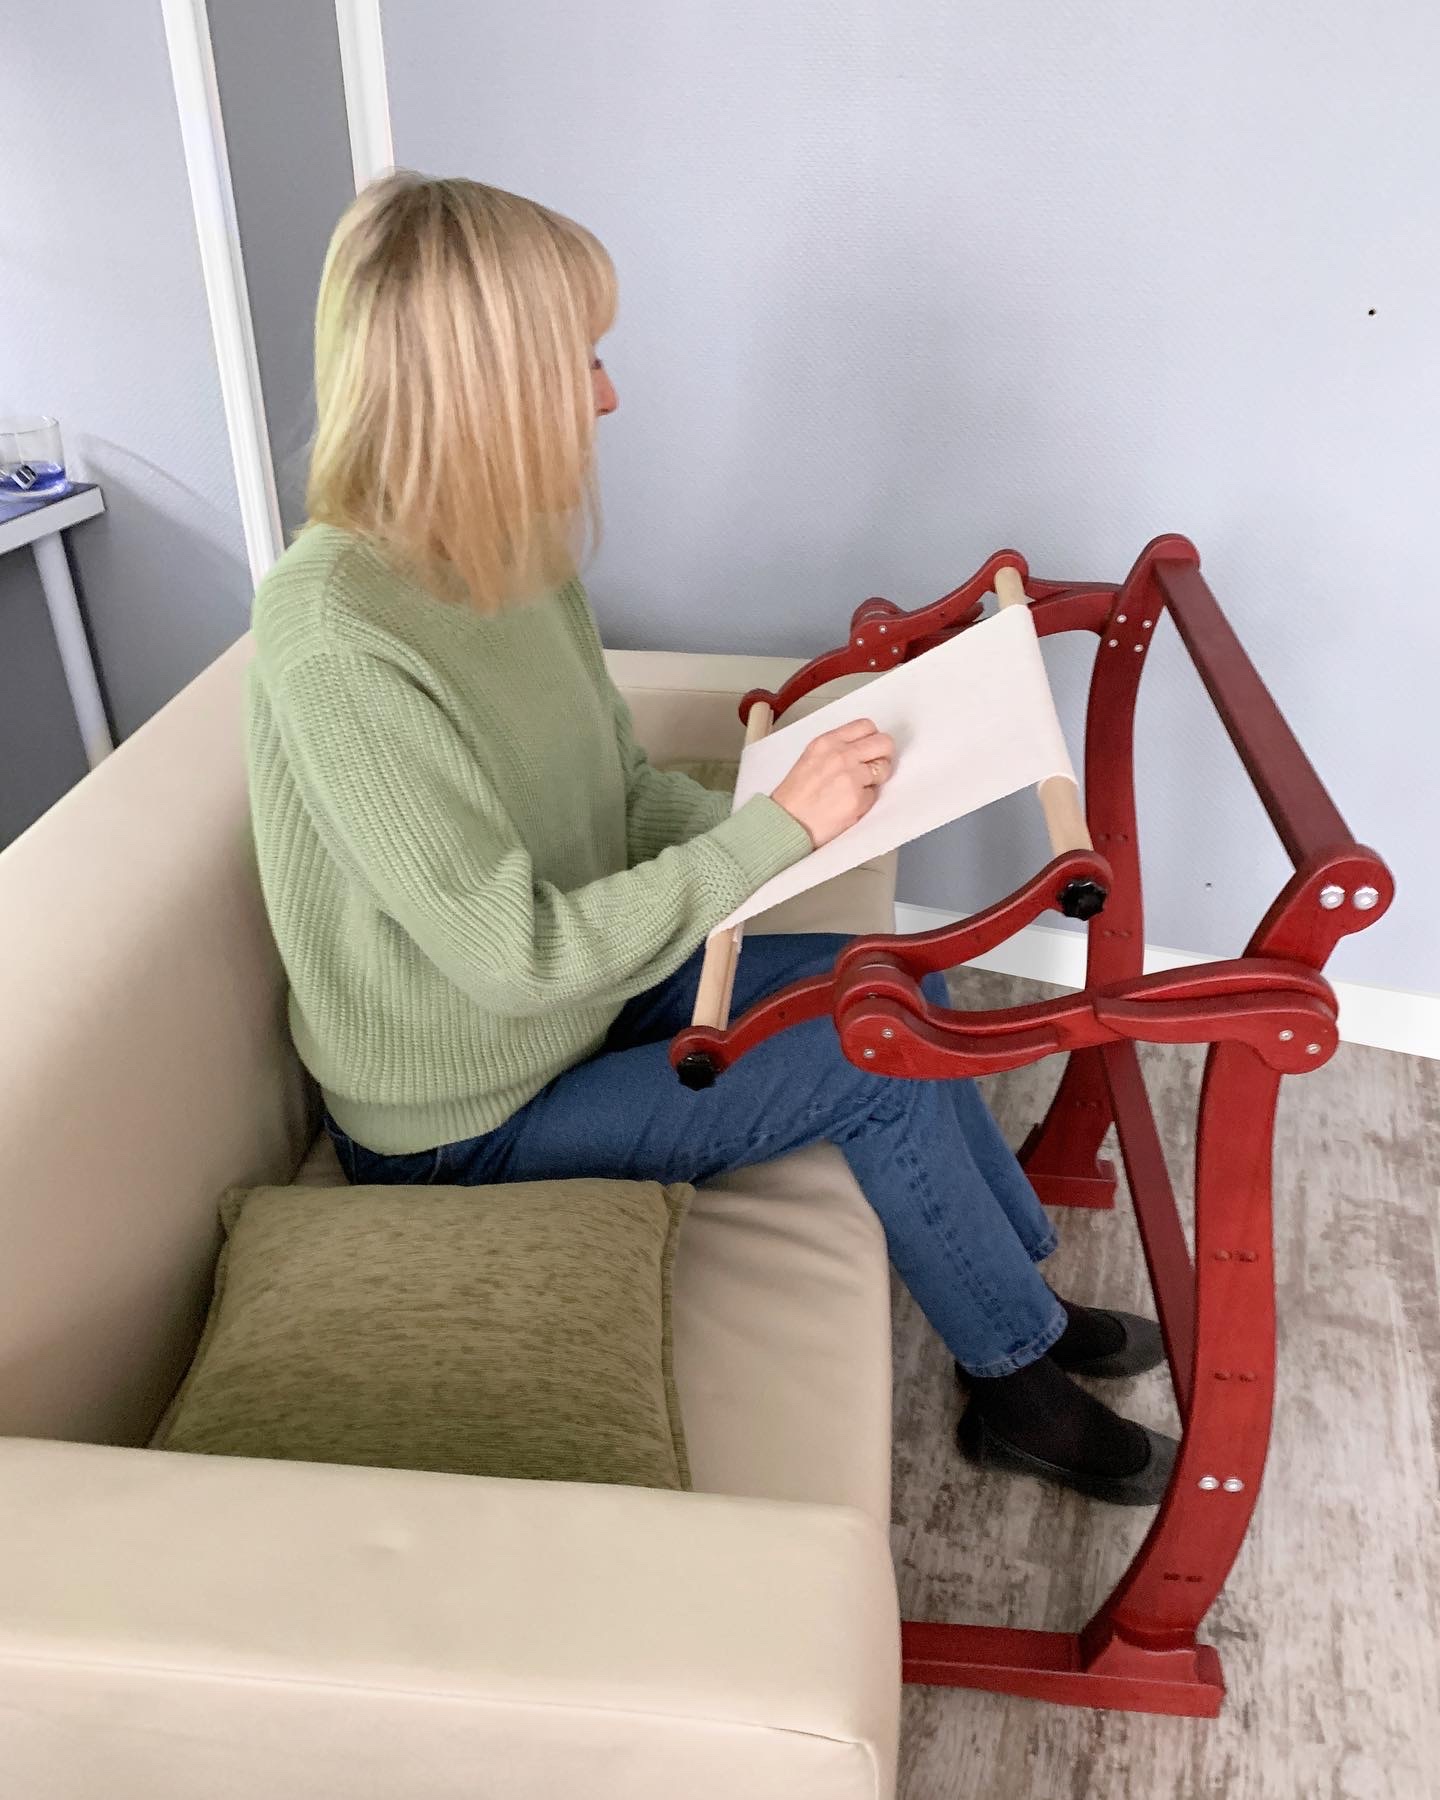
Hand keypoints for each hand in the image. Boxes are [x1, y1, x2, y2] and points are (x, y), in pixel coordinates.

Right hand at [770, 718, 895, 848]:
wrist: (786, 821)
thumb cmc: (795, 795)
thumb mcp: (811, 757)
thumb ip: (837, 749)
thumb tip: (862, 748)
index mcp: (828, 742)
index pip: (866, 726)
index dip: (873, 738)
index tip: (871, 748)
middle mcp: (841, 755)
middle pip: (884, 743)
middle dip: (883, 755)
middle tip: (875, 767)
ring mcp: (851, 777)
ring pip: (884, 769)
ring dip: (875, 780)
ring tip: (855, 789)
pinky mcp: (857, 799)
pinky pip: (874, 795)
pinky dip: (865, 801)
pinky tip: (847, 804)